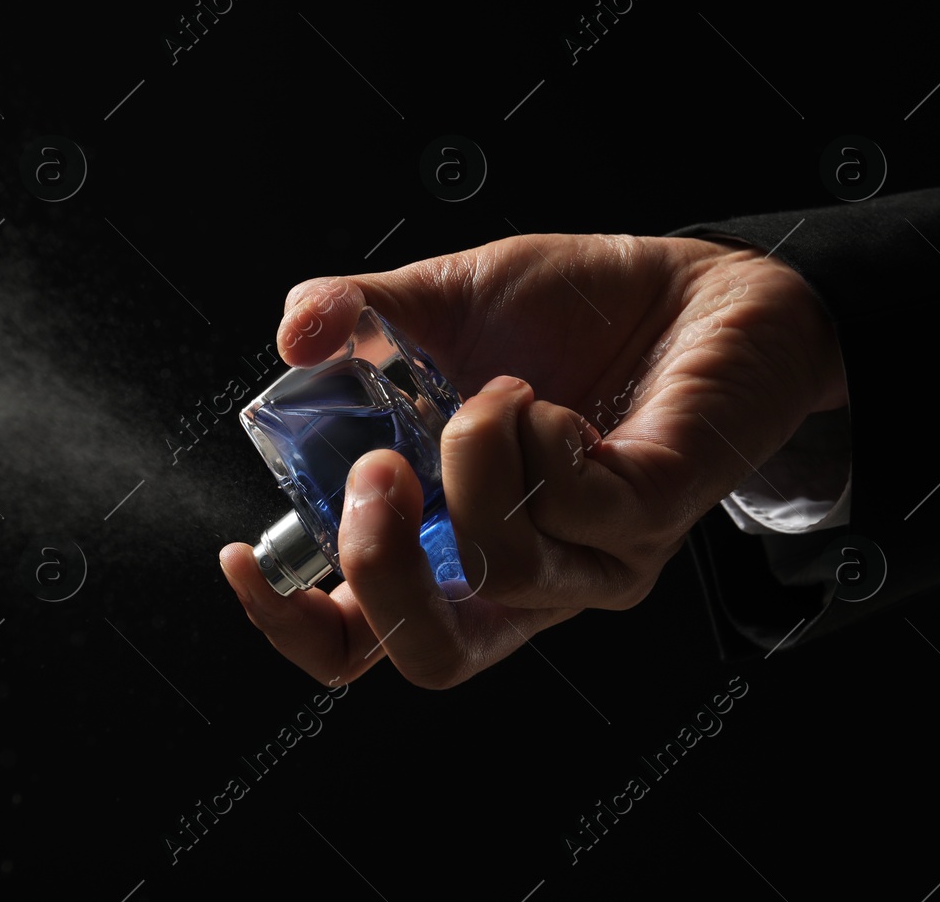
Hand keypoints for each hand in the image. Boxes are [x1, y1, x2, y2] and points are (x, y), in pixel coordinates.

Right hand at [219, 232, 847, 687]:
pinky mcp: (650, 520)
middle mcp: (519, 577)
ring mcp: (590, 562)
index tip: (242, 557)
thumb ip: (355, 318)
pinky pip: (572, 502)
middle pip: (427, 655)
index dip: (288, 623)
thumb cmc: (572, 310)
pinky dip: (538, 430)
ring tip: (497, 388)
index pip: (360, 641)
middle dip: (378, 562)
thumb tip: (292, 338)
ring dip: (474, 451)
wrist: (697, 284)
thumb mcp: (441, 304)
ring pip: (500, 564)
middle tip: (380, 467)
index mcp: (448, 546)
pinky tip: (553, 401)